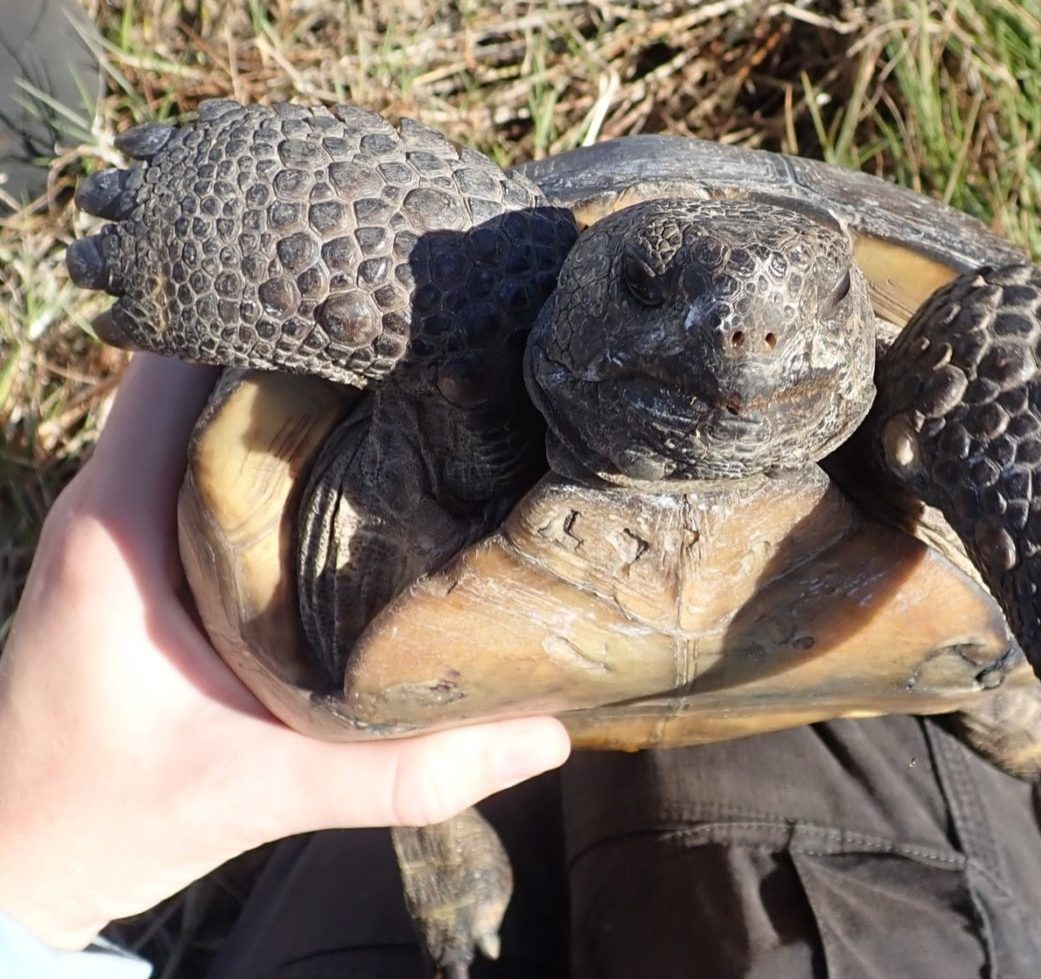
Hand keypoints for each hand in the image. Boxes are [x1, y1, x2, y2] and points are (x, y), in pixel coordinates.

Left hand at [0, 354, 570, 948]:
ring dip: (292, 387)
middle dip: (304, 337)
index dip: (267, 309)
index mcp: (119, 528)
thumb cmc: (100, 819)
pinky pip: (208, 458)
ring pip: (206, 409)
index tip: (369, 296)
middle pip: (204, 367)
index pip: (179, 360)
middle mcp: (112, 502)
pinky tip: (360, 458)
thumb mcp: (255, 792)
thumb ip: (397, 771)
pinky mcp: (140, 552)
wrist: (13, 865)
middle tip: (419, 331)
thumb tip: (537, 735)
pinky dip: (276, 440)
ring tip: (406, 374)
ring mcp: (122, 521)